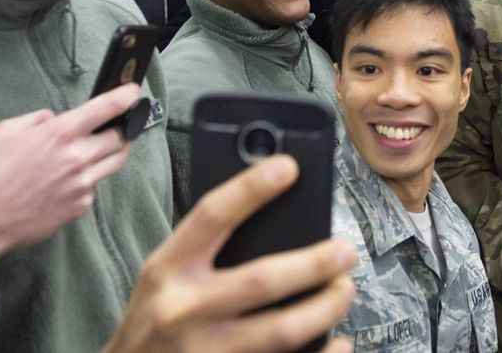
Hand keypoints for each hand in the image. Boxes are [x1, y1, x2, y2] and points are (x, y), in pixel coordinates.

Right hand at [0, 83, 141, 277]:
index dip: (125, 96)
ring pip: (114, 163)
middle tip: (119, 125)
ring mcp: (82, 184)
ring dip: (113, 153)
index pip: (106, 109)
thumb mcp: (6, 132)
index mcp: (59, 134)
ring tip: (99, 149)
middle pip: (121, 138)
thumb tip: (55, 119)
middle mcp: (77, 158)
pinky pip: (94, 187)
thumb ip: (37, 120)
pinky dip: (88, 180)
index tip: (134, 91)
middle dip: (123, 129)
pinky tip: (68, 181)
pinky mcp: (80, 206)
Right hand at [102, 154, 356, 352]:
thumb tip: (273, 211)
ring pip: (281, 330)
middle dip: (314, 263)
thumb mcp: (165, 275)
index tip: (289, 167)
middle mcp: (183, 310)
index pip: (212, 216)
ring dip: (325, 308)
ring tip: (344, 290)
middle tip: (345, 251)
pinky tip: (338, 341)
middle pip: (262, 280)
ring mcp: (204, 351)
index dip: (251, 188)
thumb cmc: (155, 319)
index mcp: (167, 270)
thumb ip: (204, 249)